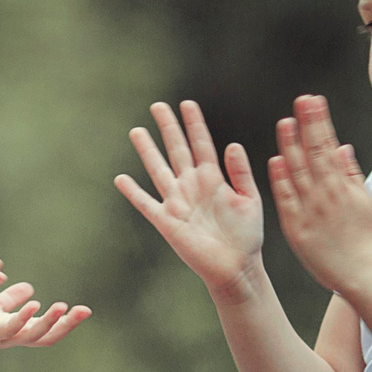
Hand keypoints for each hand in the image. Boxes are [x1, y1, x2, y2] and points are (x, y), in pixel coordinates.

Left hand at [0, 282, 91, 360]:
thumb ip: (11, 299)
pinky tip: (34, 304)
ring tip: (63, 307)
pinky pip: (9, 329)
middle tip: (83, 311)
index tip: (86, 310)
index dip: (67, 322)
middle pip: (46, 337)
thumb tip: (31, 288)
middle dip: (66, 325)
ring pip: (32, 336)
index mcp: (18, 330)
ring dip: (49, 323)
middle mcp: (13, 338)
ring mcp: (1, 339)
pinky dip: (23, 318)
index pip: (48, 329)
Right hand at [115, 100, 266, 295]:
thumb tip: (232, 144)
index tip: (187, 104)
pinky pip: (146, 203)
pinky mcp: (167, 222)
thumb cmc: (247, 236)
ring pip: (158, 169)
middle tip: (158, 105)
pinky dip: (133, 192)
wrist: (236, 267)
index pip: (201, 144)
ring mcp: (178, 203)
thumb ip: (241, 173)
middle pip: (177, 150)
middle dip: (168, 127)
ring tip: (137, 131)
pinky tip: (121, 179)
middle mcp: (192, 186)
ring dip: (147, 151)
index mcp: (214, 179)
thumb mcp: (251, 200)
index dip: (194, 124)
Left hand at [266, 94, 371, 292]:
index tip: (314, 101)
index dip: (320, 122)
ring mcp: (311, 209)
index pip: (328, 146)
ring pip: (299, 172)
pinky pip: (287, 200)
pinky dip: (281, 180)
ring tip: (285, 123)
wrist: (357, 270)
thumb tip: (341, 146)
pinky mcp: (297, 226)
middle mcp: (327, 193)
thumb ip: (349, 172)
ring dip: (291, 146)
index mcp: (342, 184)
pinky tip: (275, 161)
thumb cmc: (359, 234)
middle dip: (308, 125)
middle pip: (315, 154)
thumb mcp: (362, 199)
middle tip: (301, 101)